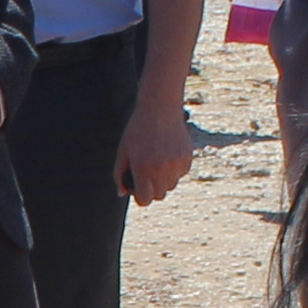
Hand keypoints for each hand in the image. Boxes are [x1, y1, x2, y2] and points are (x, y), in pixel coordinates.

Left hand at [119, 89, 193, 207]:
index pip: (145, 199)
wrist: (160, 108)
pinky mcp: (187, 158)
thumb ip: (119, 174)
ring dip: (163, 179)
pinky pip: (181, 173)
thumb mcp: (123, 151)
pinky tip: (167, 153)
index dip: (140, 196)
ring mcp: (176, 164)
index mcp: (143, 169)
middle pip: (159, 195)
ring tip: (156, 161)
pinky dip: (174, 169)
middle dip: (151, 189)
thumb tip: (121, 193)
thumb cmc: (137, 130)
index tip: (138, 189)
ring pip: (171, 185)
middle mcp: (161, 169)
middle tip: (146, 174)